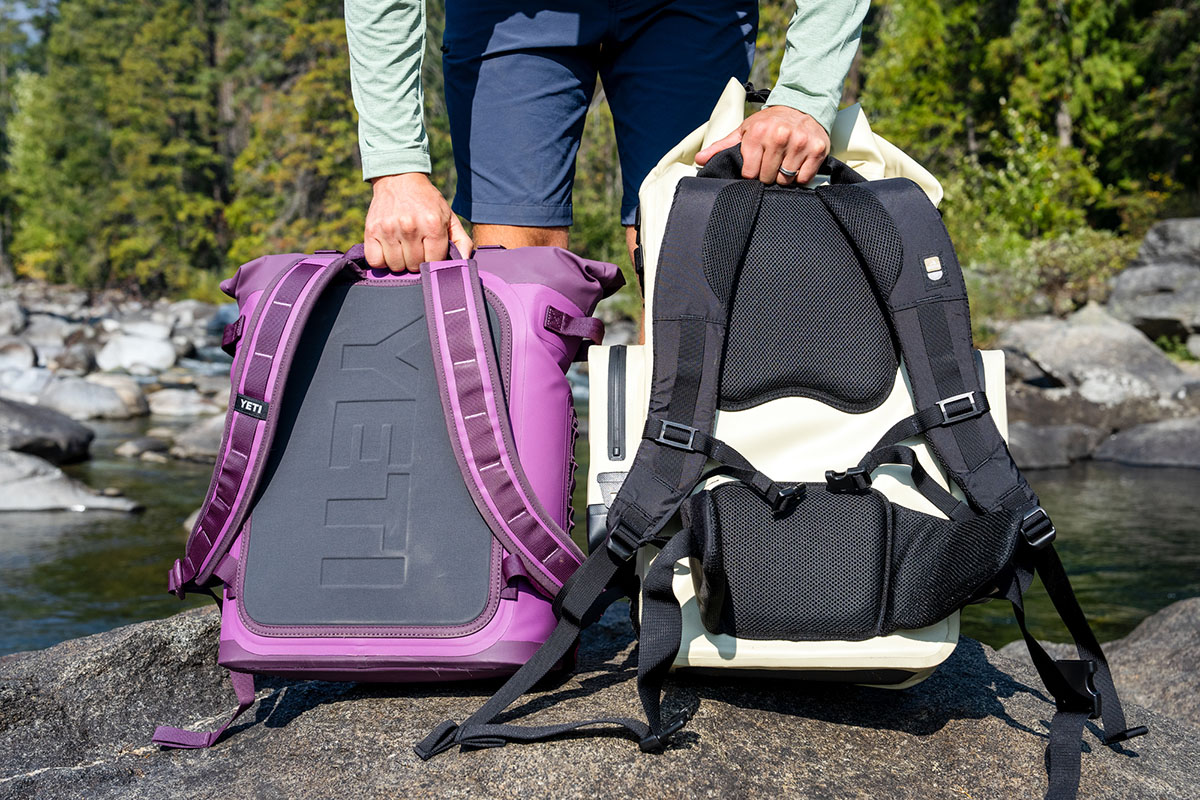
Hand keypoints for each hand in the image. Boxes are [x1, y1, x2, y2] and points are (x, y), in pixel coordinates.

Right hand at [364, 173, 472, 271]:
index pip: (434, 261)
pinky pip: (375, 261)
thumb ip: (461, 241)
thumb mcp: (449, 216)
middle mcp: (410, 227)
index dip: (434, 260)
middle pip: (414, 266)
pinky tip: (388, 251)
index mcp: (432, 225)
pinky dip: (381, 261)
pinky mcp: (371, 231)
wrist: (399, 178)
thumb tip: (465, 263)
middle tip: (416, 248)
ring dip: (400, 262)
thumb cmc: (427, 202)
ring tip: (403, 248)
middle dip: (417, 261)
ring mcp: (389, 229)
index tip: (431, 252)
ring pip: (395, 266)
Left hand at [695, 106, 829, 185]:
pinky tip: (797, 163)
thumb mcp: (744, 130)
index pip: (750, 174)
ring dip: (784, 176)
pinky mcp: (817, 149)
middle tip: (771, 161)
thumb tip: (699, 159)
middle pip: (768, 178)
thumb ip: (722, 146)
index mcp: (758, 133)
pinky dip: (800, 176)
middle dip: (767, 174)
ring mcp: (800, 143)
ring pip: (786, 180)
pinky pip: (804, 178)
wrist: (802, 105)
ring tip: (784, 161)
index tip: (756, 164)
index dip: (752, 173)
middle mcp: (780, 136)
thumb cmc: (769, 122)